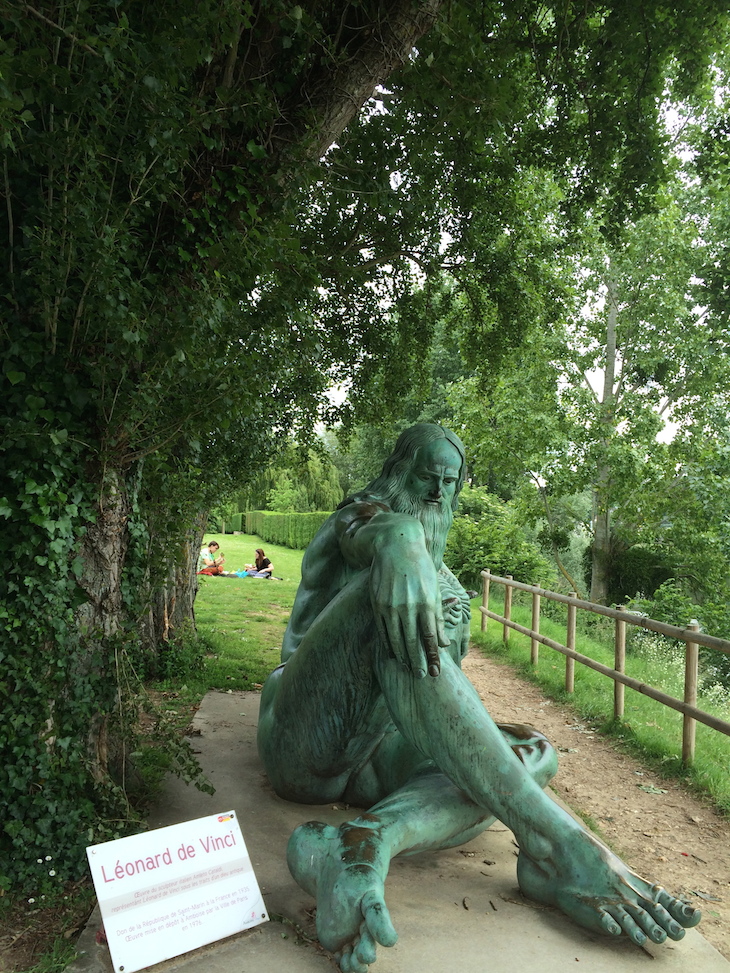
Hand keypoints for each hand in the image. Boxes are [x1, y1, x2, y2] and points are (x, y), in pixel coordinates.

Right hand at [369, 534, 449, 678]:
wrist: (396, 545)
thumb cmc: (420, 568)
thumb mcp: (434, 590)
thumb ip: (438, 617)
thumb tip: (443, 643)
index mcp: (426, 602)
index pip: (429, 637)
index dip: (431, 656)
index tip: (434, 672)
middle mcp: (408, 605)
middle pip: (412, 642)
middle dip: (416, 661)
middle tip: (420, 676)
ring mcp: (390, 605)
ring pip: (395, 638)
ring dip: (401, 656)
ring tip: (406, 668)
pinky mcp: (377, 603)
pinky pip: (382, 629)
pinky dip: (387, 643)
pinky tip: (391, 653)